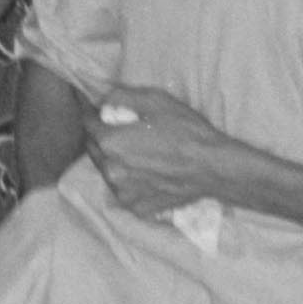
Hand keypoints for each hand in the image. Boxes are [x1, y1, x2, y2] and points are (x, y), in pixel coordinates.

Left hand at [85, 84, 255, 215]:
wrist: (214, 167)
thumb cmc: (186, 131)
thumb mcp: (154, 100)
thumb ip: (120, 96)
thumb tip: (101, 98)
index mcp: (110, 142)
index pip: (88, 123)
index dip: (93, 113)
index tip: (99, 110)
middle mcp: (111, 170)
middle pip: (95, 149)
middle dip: (101, 137)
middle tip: (118, 129)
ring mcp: (124, 192)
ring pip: (108, 171)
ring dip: (114, 160)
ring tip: (134, 152)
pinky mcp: (138, 207)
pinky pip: (125, 191)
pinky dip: (130, 181)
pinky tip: (145, 172)